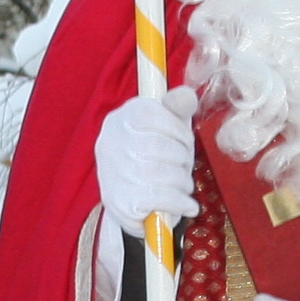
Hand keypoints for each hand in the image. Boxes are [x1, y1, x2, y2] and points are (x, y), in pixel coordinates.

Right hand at [92, 88, 196, 231]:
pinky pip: (158, 198)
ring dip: (182, 181)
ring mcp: (113, 173)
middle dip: (182, 157)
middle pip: (157, 145)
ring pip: (160, 172)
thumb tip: (188, 95)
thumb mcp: (165, 124)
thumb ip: (176, 107)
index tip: (184, 142)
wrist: (129, 198)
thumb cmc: (151, 155)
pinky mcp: (119, 201)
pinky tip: (188, 205)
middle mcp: (111, 143)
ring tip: (183, 184)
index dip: (178, 130)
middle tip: (185, 166)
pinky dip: (180, 202)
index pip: (151, 114)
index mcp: (122, 118)